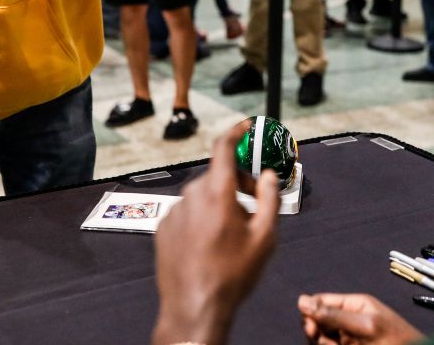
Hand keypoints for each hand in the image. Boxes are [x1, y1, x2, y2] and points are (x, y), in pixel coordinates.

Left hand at [152, 123, 281, 344]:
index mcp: (217, 193)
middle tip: (254, 204)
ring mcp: (174, 212)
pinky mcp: (163, 228)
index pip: (223, 148)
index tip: (245, 125)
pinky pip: (187, 212)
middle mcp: (191, 196)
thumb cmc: (232, 275)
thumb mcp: (265, 238)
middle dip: (238, 183)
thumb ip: (270, 200)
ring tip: (232, 235)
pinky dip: (201, 218)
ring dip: (219, 204)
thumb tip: (269, 176)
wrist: (194, 307)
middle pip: (217, 175)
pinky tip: (210, 244)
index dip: (236, 131)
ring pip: (202, 196)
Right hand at [298, 293, 424, 344]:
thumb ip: (334, 315)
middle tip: (330, 343)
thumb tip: (303, 302)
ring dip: (326, 344)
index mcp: (355, 304)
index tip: (311, 327)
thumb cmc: (396, 341)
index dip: (311, 312)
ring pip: (323, 338)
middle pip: (318, 321)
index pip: (322, 301)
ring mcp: (349, 337)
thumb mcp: (364, 326)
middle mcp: (349, 319)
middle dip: (318, 333)